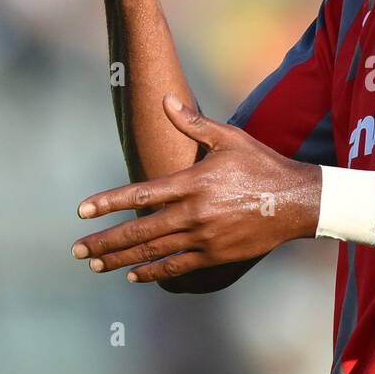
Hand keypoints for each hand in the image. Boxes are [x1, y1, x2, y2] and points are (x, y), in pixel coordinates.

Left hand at [71, 95, 319, 281]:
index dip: (107, 203)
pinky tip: (133, 275)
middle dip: (104, 241)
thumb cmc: (263, 164)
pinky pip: (177, 266)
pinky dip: (153, 272)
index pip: (139, 195)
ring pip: (153, 252)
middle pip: (138, 231)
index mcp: (192, 183)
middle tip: (77, 249)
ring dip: (120, 259)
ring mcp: (204, 237)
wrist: (297, 201)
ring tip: (95, 265)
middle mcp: (193, 213)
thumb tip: (165, 99)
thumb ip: (193, 123)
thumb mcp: (230, 138)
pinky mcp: (215, 255)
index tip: (82, 212)